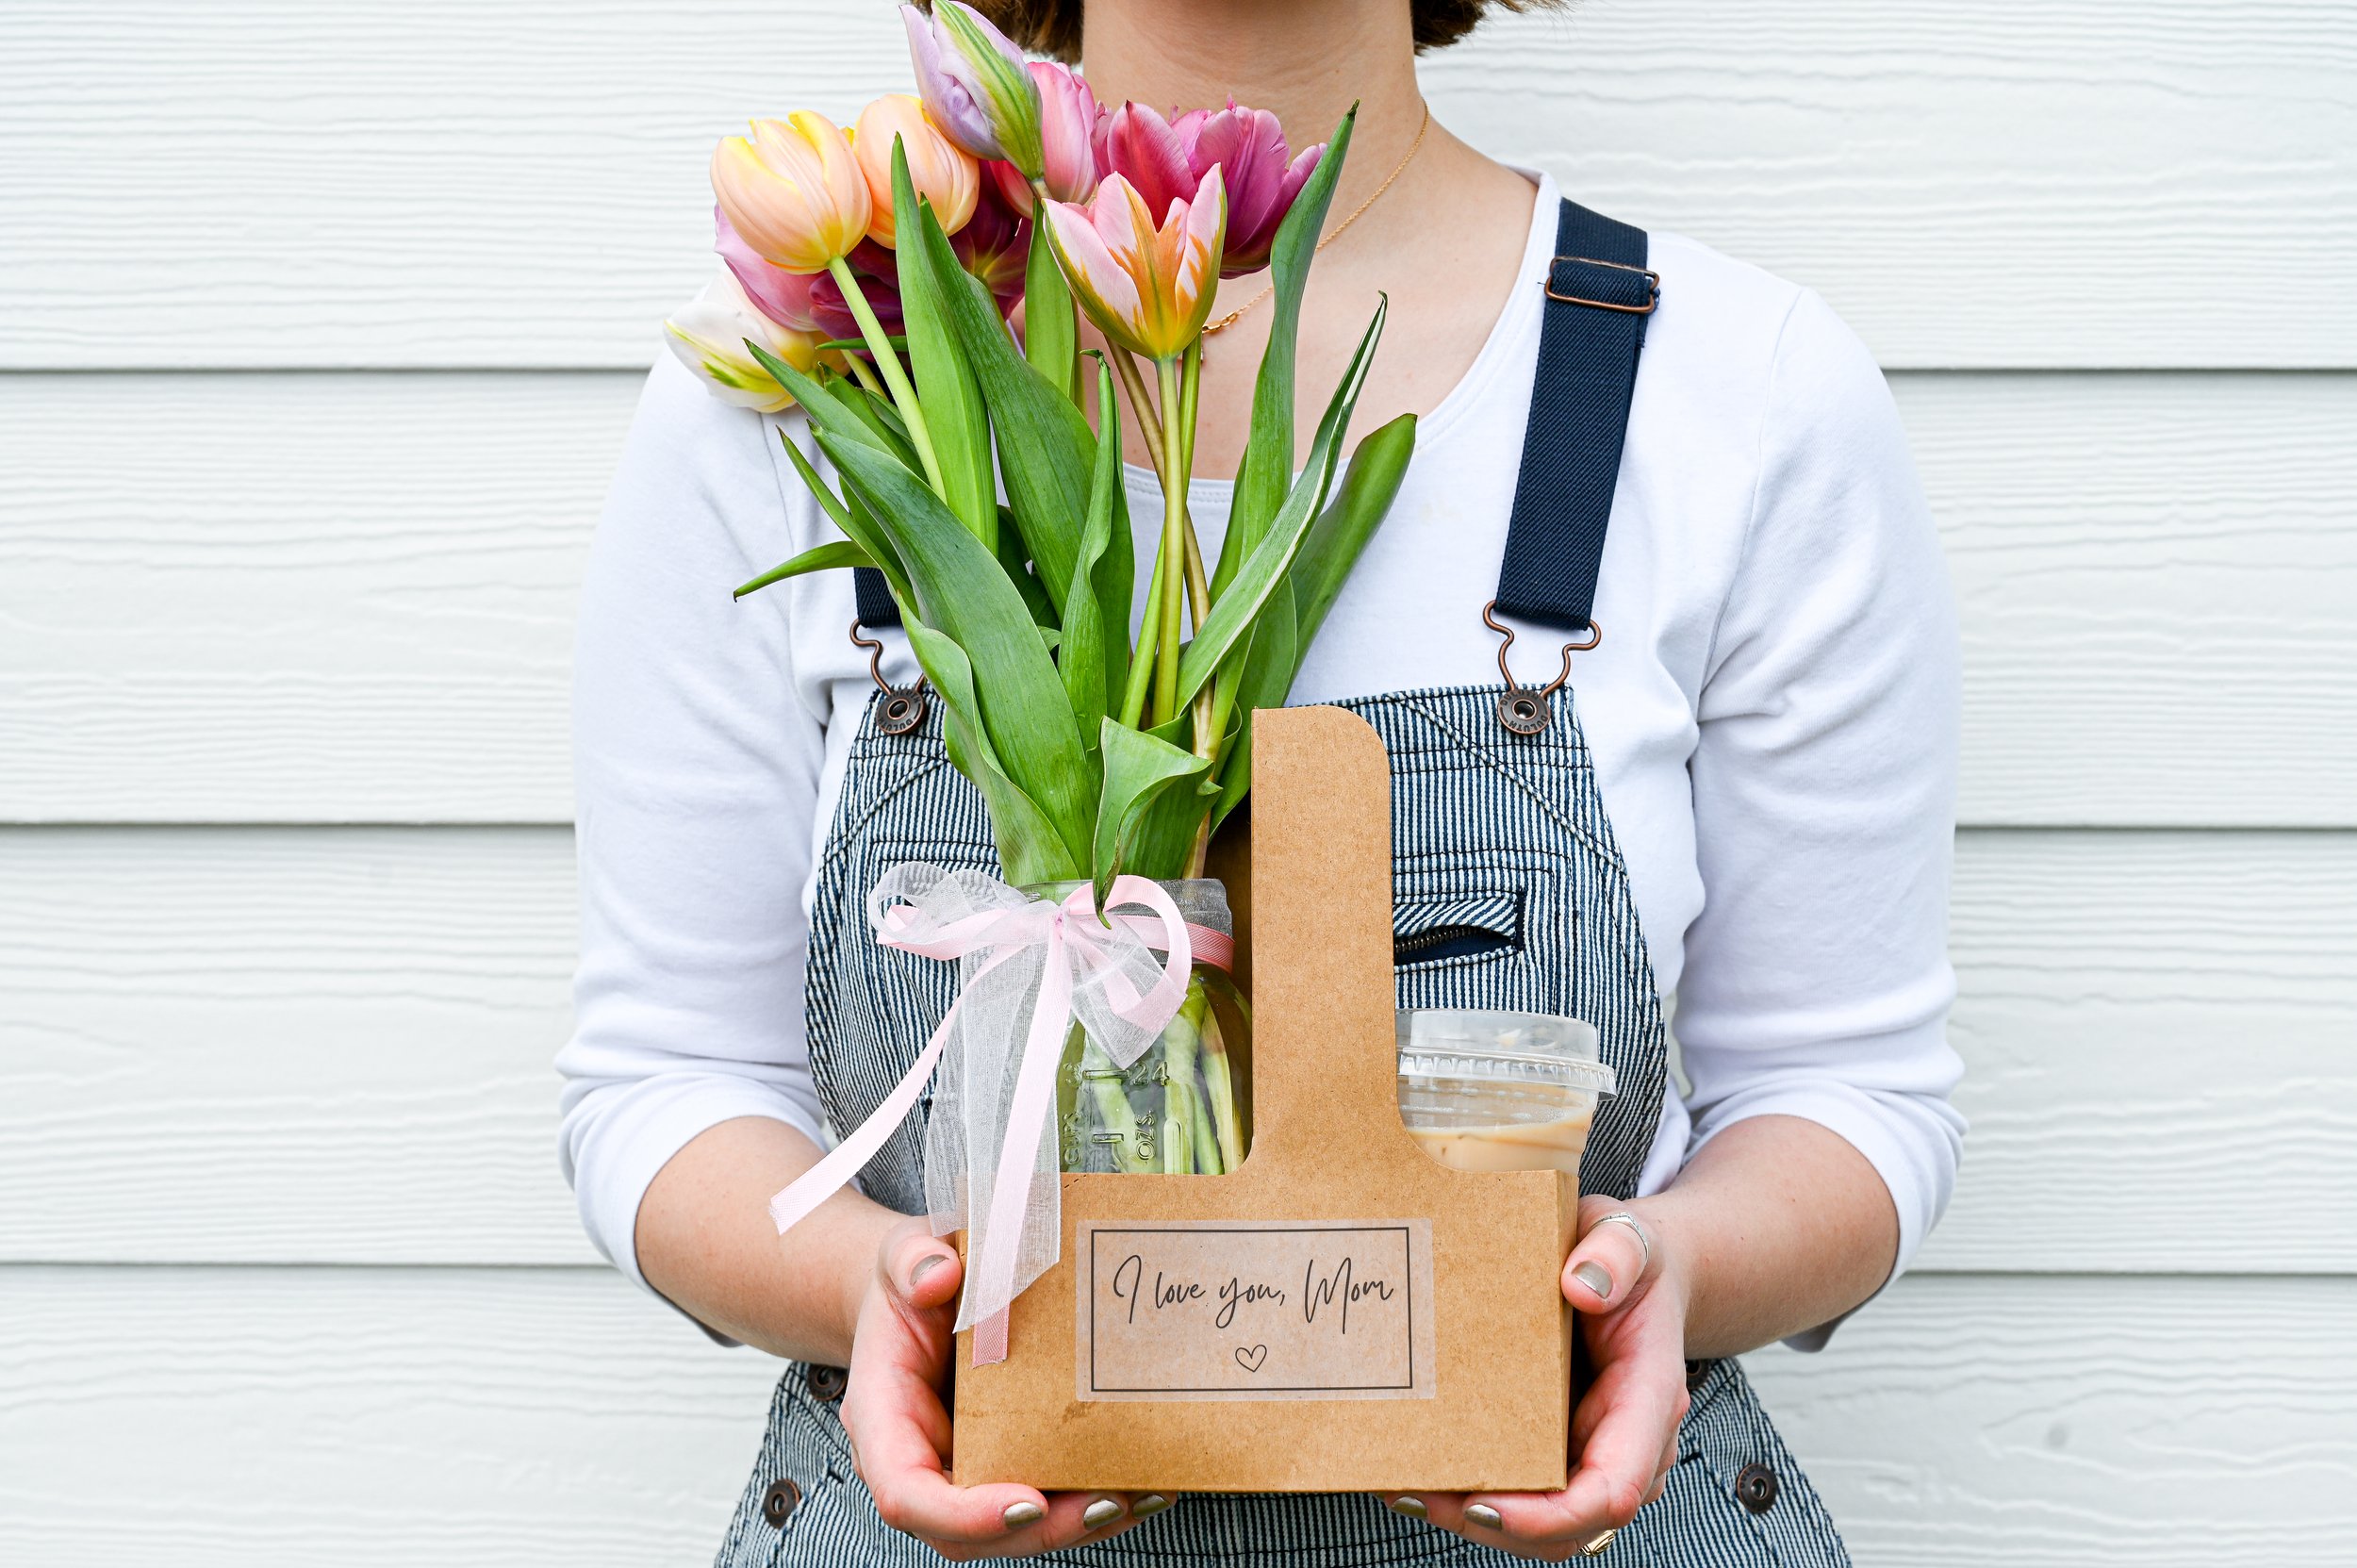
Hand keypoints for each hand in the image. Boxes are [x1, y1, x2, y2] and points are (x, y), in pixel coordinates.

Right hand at [839, 1219, 1163, 1558]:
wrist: (923, 1291)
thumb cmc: (910, 1281)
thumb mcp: (903, 1255)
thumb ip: (912, 1261)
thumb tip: (939, 1275)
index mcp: (883, 1417)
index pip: (907, 1493)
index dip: (964, 1514)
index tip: (1028, 1502)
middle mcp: (918, 1460)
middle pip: (967, 1533)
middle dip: (1042, 1529)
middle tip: (1109, 1501)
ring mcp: (959, 1472)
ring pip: (1011, 1528)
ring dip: (1079, 1524)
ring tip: (1142, 1496)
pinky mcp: (999, 1467)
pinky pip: (1040, 1502)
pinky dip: (1089, 1502)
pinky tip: (1143, 1484)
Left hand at [1387, 1197, 1689, 1560]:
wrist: (1627, 1269)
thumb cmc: (1627, 1259)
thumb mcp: (1625, 1237)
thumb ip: (1614, 1254)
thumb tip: (1581, 1287)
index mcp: (1649, 1398)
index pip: (1614, 1488)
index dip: (1551, 1515)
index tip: (1484, 1505)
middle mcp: (1628, 1442)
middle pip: (1570, 1525)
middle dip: (1495, 1525)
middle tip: (1420, 1494)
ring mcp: (1595, 1452)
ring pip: (1545, 1524)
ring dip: (1474, 1518)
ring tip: (1407, 1487)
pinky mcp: (1562, 1449)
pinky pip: (1526, 1495)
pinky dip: (1474, 1496)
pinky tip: (1421, 1472)